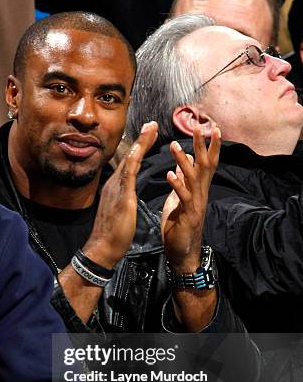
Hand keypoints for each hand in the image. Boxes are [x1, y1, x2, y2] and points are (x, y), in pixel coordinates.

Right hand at [83, 121, 157, 266]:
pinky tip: (140, 149)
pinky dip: (135, 159)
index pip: (129, 164)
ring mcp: (116, 189)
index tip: (148, 135)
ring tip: (151, 128)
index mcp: (115, 188)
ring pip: (129, 160)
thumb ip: (122, 201)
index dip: (138, 149)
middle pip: (129, 157)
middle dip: (140, 140)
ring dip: (140, 143)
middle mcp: (114, 184)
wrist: (102, 248)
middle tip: (151, 124)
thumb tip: (125, 197)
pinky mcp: (121, 196)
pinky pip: (128, 174)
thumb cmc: (112, 235)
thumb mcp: (119, 212)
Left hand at [161, 126, 220, 272]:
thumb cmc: (179, 228)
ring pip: (193, 179)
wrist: (181, 254)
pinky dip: (177, 185)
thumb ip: (182, 184)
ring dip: (184, 161)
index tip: (212, 128)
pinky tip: (169, 173)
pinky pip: (183, 197)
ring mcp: (196, 205)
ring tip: (174, 146)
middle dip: (202, 146)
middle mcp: (201, 195)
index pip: (207, 164)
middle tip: (200, 127)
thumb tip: (181, 167)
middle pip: (204, 166)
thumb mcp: (179, 201)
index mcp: (198, 190)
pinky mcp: (188, 216)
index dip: (210, 147)